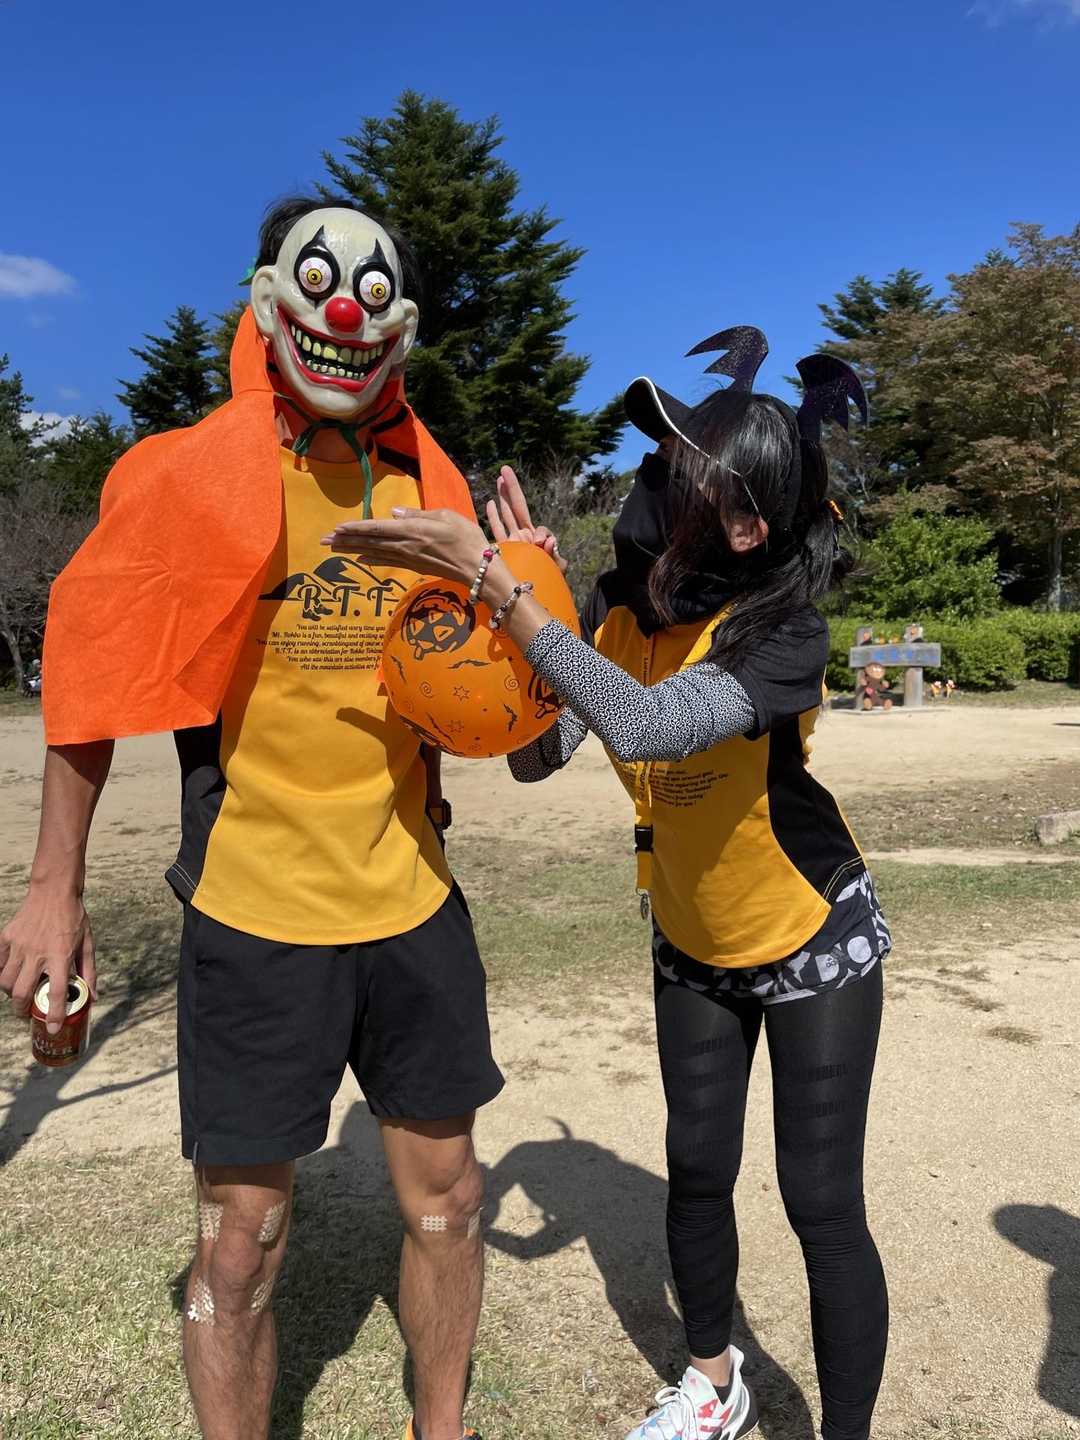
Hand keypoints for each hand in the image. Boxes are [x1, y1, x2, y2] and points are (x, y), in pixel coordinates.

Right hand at [0, 888, 96, 1033]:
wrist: (53, 890)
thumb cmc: (74, 917)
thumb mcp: (87, 943)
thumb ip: (89, 971)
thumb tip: (93, 996)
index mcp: (60, 955)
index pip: (55, 992)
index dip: (53, 1014)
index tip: (51, 1028)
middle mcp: (37, 953)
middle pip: (22, 993)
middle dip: (22, 1010)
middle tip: (28, 1014)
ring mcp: (19, 946)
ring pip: (6, 982)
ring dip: (12, 994)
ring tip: (21, 994)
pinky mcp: (7, 938)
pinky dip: (4, 975)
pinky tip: (13, 976)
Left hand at [322, 508, 487, 585]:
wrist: (478, 568)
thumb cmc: (466, 537)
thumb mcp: (444, 516)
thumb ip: (417, 514)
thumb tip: (393, 512)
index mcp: (411, 530)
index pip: (376, 528)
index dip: (355, 528)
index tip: (337, 528)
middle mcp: (405, 546)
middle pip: (369, 542)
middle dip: (345, 541)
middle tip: (323, 540)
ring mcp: (408, 558)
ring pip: (374, 553)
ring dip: (353, 550)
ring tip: (334, 548)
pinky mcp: (414, 566)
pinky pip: (387, 562)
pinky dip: (371, 560)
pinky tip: (360, 559)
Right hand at [487, 466, 567, 574]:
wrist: (529, 599)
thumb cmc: (547, 584)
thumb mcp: (556, 570)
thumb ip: (556, 556)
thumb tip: (548, 541)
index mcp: (538, 542)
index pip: (539, 528)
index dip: (541, 533)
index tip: (540, 544)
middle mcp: (524, 538)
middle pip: (518, 509)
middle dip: (512, 489)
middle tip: (505, 470)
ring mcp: (512, 543)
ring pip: (506, 515)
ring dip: (502, 497)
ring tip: (499, 480)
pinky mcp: (501, 550)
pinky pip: (496, 530)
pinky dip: (493, 517)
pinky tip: (489, 503)